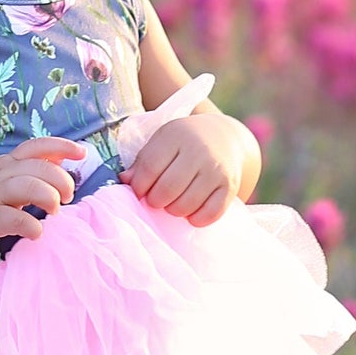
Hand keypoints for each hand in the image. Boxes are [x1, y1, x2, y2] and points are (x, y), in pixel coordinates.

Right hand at [0, 136, 86, 249]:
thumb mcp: (7, 172)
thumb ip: (33, 165)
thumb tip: (63, 156)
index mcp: (9, 161)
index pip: (37, 146)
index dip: (62, 146)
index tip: (82, 154)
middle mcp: (2, 173)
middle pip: (38, 168)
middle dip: (61, 181)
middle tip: (66, 198)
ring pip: (27, 187)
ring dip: (49, 198)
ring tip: (54, 211)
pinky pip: (12, 219)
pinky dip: (31, 225)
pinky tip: (37, 232)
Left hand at [119, 112, 246, 226]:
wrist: (224, 137)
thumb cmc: (184, 142)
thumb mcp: (162, 142)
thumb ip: (143, 161)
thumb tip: (125, 180)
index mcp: (176, 135)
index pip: (150, 168)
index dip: (139, 186)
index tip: (139, 191)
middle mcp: (199, 151)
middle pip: (167, 189)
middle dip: (155, 201)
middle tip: (156, 200)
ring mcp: (217, 169)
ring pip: (186, 205)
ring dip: (173, 211)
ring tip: (172, 204)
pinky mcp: (230, 186)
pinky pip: (210, 214)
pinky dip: (196, 219)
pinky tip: (191, 211)